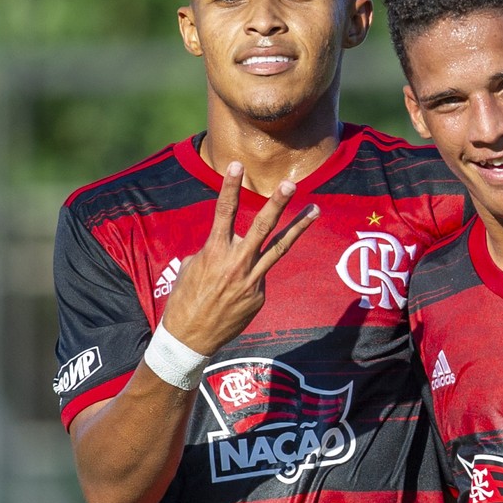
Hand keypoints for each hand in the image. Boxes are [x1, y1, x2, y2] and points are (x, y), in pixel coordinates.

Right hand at [161, 161, 318, 354]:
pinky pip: (261, 275)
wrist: (190, 338)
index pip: (223, 211)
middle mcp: (236, 262)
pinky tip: (239, 289)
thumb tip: (229, 243)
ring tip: (316, 209)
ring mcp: (252, 280)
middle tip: (291, 183)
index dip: (230, 186)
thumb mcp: (193, 267)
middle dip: (277, 203)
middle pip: (261, 226)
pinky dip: (254, 274)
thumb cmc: (186, 298)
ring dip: (299, 227)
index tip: (236, 164)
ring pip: (280, 248)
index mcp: (214, 251)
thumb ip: (214, 250)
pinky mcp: (259, 295)